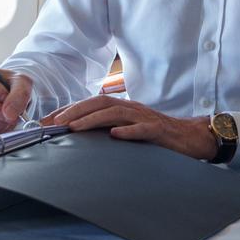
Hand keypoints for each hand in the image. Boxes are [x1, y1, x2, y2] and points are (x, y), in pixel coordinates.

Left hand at [42, 95, 217, 159]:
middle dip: (76, 111)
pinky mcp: (160, 131)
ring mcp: (145, 118)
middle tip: (55, 123)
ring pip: (117, 113)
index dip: (70, 109)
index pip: (92, 103)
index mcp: (123, 108)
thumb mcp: (130, 130)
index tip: (48, 121)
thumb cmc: (158, 136)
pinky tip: (115, 135)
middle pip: (100, 102)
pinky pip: (143, 129)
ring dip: (93, 119)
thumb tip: (81, 137)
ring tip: (75, 128)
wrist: (191, 137)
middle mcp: (132, 108)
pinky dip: (128, 131)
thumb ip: (110, 130)